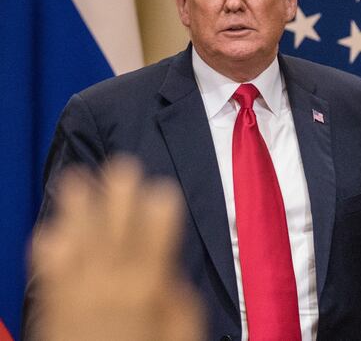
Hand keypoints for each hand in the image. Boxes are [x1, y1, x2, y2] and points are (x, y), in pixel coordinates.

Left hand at [29, 157, 203, 340]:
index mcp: (146, 293)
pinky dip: (48, 250)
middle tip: (122, 165)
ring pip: (78, 245)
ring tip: (76, 178)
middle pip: (115, 234)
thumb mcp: (184, 337)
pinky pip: (48, 274)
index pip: (154, 243)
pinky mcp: (53, 309)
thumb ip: (178, 303)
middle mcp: (109, 288)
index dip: (158, 214)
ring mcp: (77, 297)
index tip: (161, 186)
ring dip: (76, 210)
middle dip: (119, 198)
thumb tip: (166, 276)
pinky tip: (49, 229)